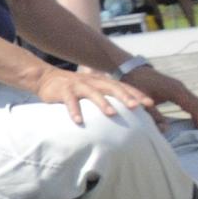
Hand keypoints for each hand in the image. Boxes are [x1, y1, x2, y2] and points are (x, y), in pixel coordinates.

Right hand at [27, 63, 147, 123]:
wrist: (46, 77)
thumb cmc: (75, 87)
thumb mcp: (94, 87)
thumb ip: (108, 95)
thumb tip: (129, 110)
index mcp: (102, 81)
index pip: (123, 87)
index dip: (137, 94)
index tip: (151, 104)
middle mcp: (93, 81)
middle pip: (112, 87)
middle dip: (125, 97)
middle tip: (137, 107)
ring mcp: (78, 85)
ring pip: (93, 93)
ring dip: (102, 103)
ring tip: (112, 114)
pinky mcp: (63, 91)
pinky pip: (70, 101)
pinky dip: (74, 111)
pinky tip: (79, 121)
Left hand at [129, 62, 197, 130]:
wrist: (131, 69)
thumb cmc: (135, 85)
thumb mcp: (142, 101)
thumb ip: (153, 115)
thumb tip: (165, 130)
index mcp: (175, 91)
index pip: (193, 107)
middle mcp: (181, 88)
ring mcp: (180, 88)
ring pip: (197, 102)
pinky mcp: (176, 89)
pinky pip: (191, 101)